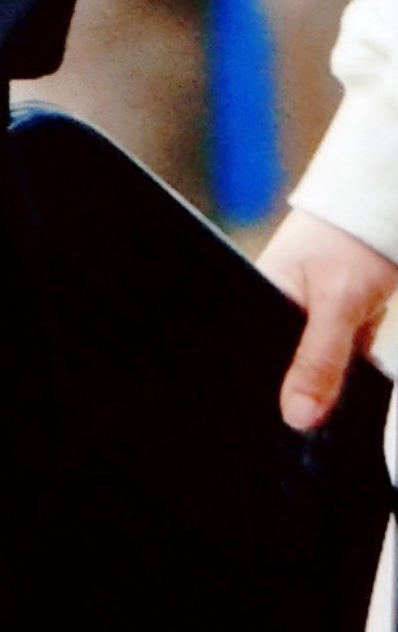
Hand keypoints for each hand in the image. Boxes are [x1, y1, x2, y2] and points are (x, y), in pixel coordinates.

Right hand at [256, 207, 397, 430]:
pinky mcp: (333, 321)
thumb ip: (318, 361)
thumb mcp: (337, 304)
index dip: (261, 391)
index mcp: (258, 296)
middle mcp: (276, 307)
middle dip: (298, 391)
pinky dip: (345, 375)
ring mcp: (306, 314)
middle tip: (312, 418)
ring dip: (326, 385)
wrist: (388, 206)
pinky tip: (351, 390)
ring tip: (333, 401)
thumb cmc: (351, 241)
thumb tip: (296, 418)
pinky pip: (334, 361)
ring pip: (310, 367)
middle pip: (279, 364)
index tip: (280, 424)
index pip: (248, 353)